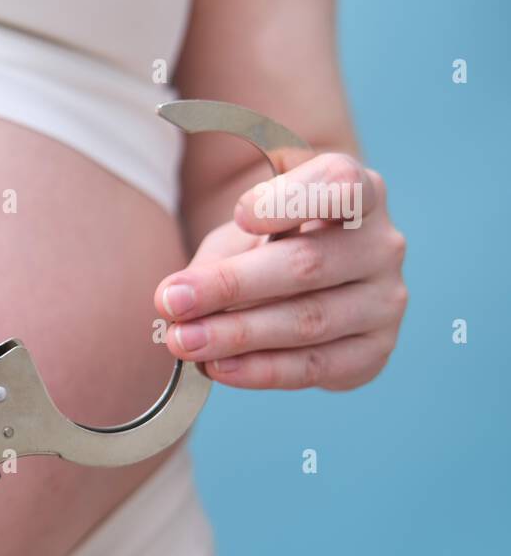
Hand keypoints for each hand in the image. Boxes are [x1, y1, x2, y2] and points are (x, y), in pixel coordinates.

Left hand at [155, 153, 406, 389]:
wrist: (313, 286)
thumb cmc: (274, 243)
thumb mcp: (244, 232)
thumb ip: (217, 257)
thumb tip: (177, 299)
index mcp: (360, 192)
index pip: (340, 185)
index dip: (292, 199)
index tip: (240, 213)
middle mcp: (381, 245)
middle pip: (307, 265)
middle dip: (231, 285)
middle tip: (172, 302)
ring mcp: (384, 301)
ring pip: (308, 321)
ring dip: (237, 335)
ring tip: (184, 341)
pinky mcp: (373, 351)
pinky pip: (315, 366)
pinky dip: (262, 370)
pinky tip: (219, 368)